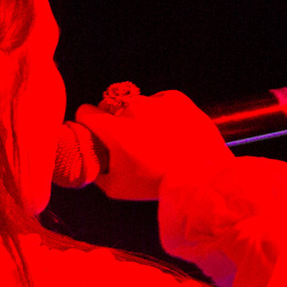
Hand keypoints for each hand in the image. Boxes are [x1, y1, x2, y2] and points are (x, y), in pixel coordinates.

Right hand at [72, 85, 230, 202]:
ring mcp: (155, 101)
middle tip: (131, 143)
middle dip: (115, 122)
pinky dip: (161, 112)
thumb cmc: (157, 184)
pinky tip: (170, 130)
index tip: (95, 134)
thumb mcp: (117, 188)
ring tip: (156, 139)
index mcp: (114, 129)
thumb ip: (94, 173)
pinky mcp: (175, 98)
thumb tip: (87, 162)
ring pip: (136, 104)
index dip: (87, 124)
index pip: (84, 112)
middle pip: (111, 108)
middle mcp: (132, 109)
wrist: (202, 177)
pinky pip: (159, 100)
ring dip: (139, 117)